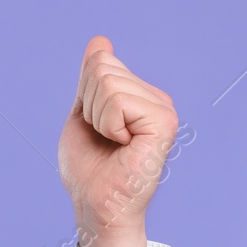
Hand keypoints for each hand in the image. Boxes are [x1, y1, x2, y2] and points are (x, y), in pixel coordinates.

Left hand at [57, 36, 177, 246]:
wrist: (95, 204)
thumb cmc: (88, 168)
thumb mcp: (84, 113)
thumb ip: (92, 79)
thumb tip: (101, 41)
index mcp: (140, 96)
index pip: (101, 62)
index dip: (85, 95)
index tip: (97, 127)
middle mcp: (156, 99)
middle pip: (103, 68)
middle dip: (89, 105)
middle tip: (104, 138)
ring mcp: (163, 110)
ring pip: (109, 83)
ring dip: (97, 117)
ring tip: (113, 143)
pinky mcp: (163, 123)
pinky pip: (118, 101)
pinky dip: (108, 125)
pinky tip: (123, 145)